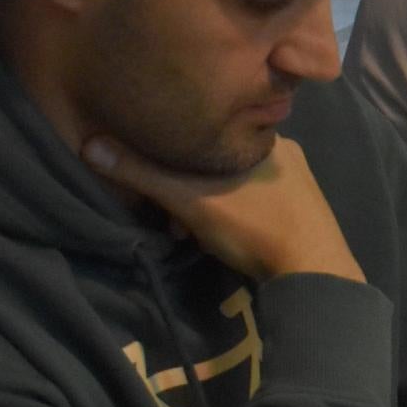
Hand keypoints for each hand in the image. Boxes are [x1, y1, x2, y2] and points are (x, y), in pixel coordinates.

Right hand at [82, 131, 365, 283]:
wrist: (316, 273)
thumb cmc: (255, 226)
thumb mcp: (189, 199)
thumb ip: (142, 173)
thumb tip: (90, 145)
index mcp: (265, 137)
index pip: (208, 133)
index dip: (177, 157)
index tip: (160, 184)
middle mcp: (287, 153)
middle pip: (220, 163)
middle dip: (190, 191)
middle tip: (174, 221)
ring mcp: (301, 184)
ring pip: (237, 187)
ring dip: (210, 209)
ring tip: (195, 236)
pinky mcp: (306, 212)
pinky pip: (258, 205)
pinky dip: (235, 219)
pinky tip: (225, 241)